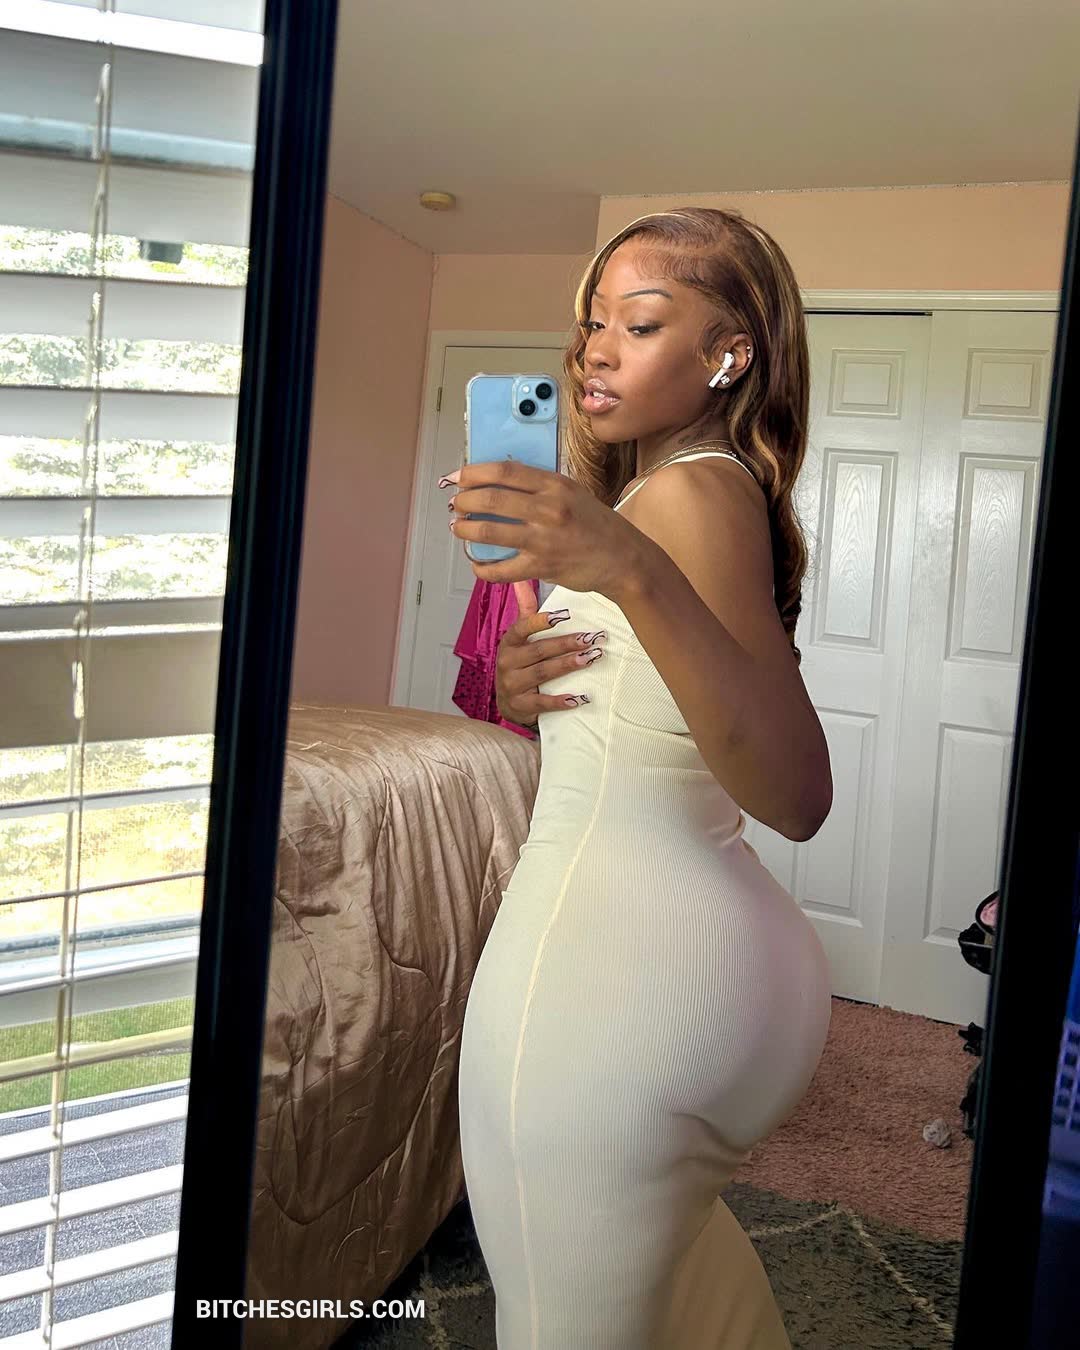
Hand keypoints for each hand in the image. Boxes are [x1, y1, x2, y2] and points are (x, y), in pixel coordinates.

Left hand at [443, 458, 644, 599]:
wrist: (623, 559)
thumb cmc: (596, 525)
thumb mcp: (572, 493)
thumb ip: (539, 486)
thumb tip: (498, 482)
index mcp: (554, 485)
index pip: (504, 471)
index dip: (473, 472)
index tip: (457, 477)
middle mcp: (548, 509)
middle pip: (491, 499)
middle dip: (464, 501)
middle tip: (456, 504)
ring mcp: (543, 539)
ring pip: (489, 531)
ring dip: (465, 530)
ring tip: (459, 528)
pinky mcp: (542, 566)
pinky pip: (501, 570)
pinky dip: (482, 568)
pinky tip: (476, 564)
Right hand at [495, 581, 605, 726]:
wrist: (510, 703)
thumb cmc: (520, 664)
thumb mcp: (520, 638)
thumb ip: (526, 610)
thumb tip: (522, 580)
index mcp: (509, 643)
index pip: (522, 628)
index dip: (541, 621)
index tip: (564, 615)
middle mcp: (507, 662)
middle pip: (540, 650)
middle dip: (567, 643)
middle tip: (592, 638)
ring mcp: (511, 685)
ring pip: (543, 673)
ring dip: (567, 665)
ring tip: (590, 658)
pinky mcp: (519, 706)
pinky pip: (542, 703)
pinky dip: (560, 701)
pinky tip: (579, 698)